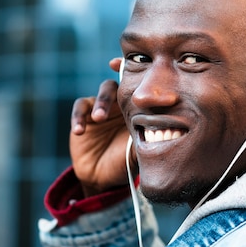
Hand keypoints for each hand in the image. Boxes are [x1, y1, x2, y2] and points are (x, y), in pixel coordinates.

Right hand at [70, 58, 136, 196]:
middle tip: (117, 98)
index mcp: (136, 108)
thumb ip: (149, 137)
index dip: (135, 74)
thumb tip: (167, 131)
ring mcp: (101, 107)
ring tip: (99, 118)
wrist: (103, 177)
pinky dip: (78, 118)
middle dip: (116, 86)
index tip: (133, 69)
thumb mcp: (140, 150)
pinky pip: (80, 109)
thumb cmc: (125, 161)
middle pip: (118, 86)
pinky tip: (79, 131)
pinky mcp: (84, 116)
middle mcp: (119, 103)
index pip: (138, 87)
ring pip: (100, 94)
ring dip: (100, 103)